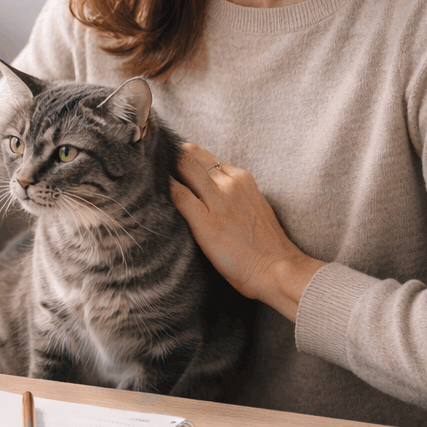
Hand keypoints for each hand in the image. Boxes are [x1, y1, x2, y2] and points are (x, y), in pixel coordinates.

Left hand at [168, 142, 324, 320]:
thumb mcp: (255, 205)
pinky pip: (178, 195)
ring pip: (183, 168)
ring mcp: (217, 200)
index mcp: (242, 178)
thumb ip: (235, 193)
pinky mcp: (205, 221)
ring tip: (147, 174)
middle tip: (152, 163)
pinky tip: (151, 191)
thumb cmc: (268, 245)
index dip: (185, 157)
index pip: (206, 157)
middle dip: (170, 157)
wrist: (279, 270)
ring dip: (164, 169)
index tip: (170, 160)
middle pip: (190, 157)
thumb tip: (212, 191)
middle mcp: (229, 183)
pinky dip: (164, 189)